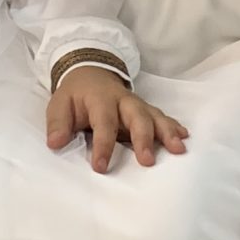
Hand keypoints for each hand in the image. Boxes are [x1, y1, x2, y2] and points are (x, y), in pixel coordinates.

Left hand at [45, 65, 188, 171]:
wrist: (90, 73)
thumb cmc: (75, 96)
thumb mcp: (59, 105)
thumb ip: (58, 124)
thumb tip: (55, 143)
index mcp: (100, 99)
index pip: (103, 122)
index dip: (102, 145)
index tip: (100, 167)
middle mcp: (123, 101)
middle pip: (137, 117)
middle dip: (143, 138)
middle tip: (148, 161)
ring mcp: (137, 105)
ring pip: (154, 116)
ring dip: (167, 132)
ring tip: (178, 149)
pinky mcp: (146, 110)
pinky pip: (162, 117)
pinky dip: (174, 127)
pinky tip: (184, 137)